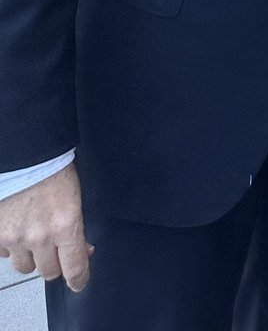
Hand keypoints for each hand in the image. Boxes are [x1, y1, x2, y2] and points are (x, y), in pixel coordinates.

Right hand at [0, 164, 92, 290]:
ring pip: (26, 267)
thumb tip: (83, 250)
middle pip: (49, 272)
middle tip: (56, 249)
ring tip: (35, 237)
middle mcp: (40, 237)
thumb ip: (76, 230)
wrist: (28, 160)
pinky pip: (6, 255)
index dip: (79, 279)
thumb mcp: (76, 202)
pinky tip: (18, 231)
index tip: (79, 283)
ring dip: (33, 257)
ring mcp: (16, 238)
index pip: (74, 266)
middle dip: (55, 263)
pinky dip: (13, 248)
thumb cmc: (56, 175)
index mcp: (66, 226)